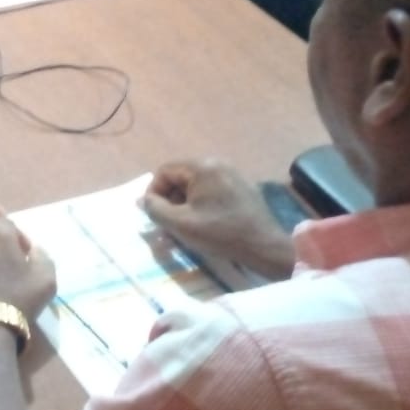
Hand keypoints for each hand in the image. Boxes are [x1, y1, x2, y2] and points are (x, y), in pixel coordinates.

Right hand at [143, 158, 295, 278]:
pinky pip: (213, 190)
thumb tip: (145, 200)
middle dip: (170, 199)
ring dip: (185, 203)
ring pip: (196, 185)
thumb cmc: (221, 233)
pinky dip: (203, 203)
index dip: (154, 193)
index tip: (155, 216)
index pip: (164, 172)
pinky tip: (206, 223)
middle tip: (169, 223)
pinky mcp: (242, 187)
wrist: (265, 247)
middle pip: (180, 177)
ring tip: (186, 225)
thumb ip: (155, 209)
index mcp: (201, 166)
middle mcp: (217, 163)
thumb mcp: (180, 224)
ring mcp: (232, 174)